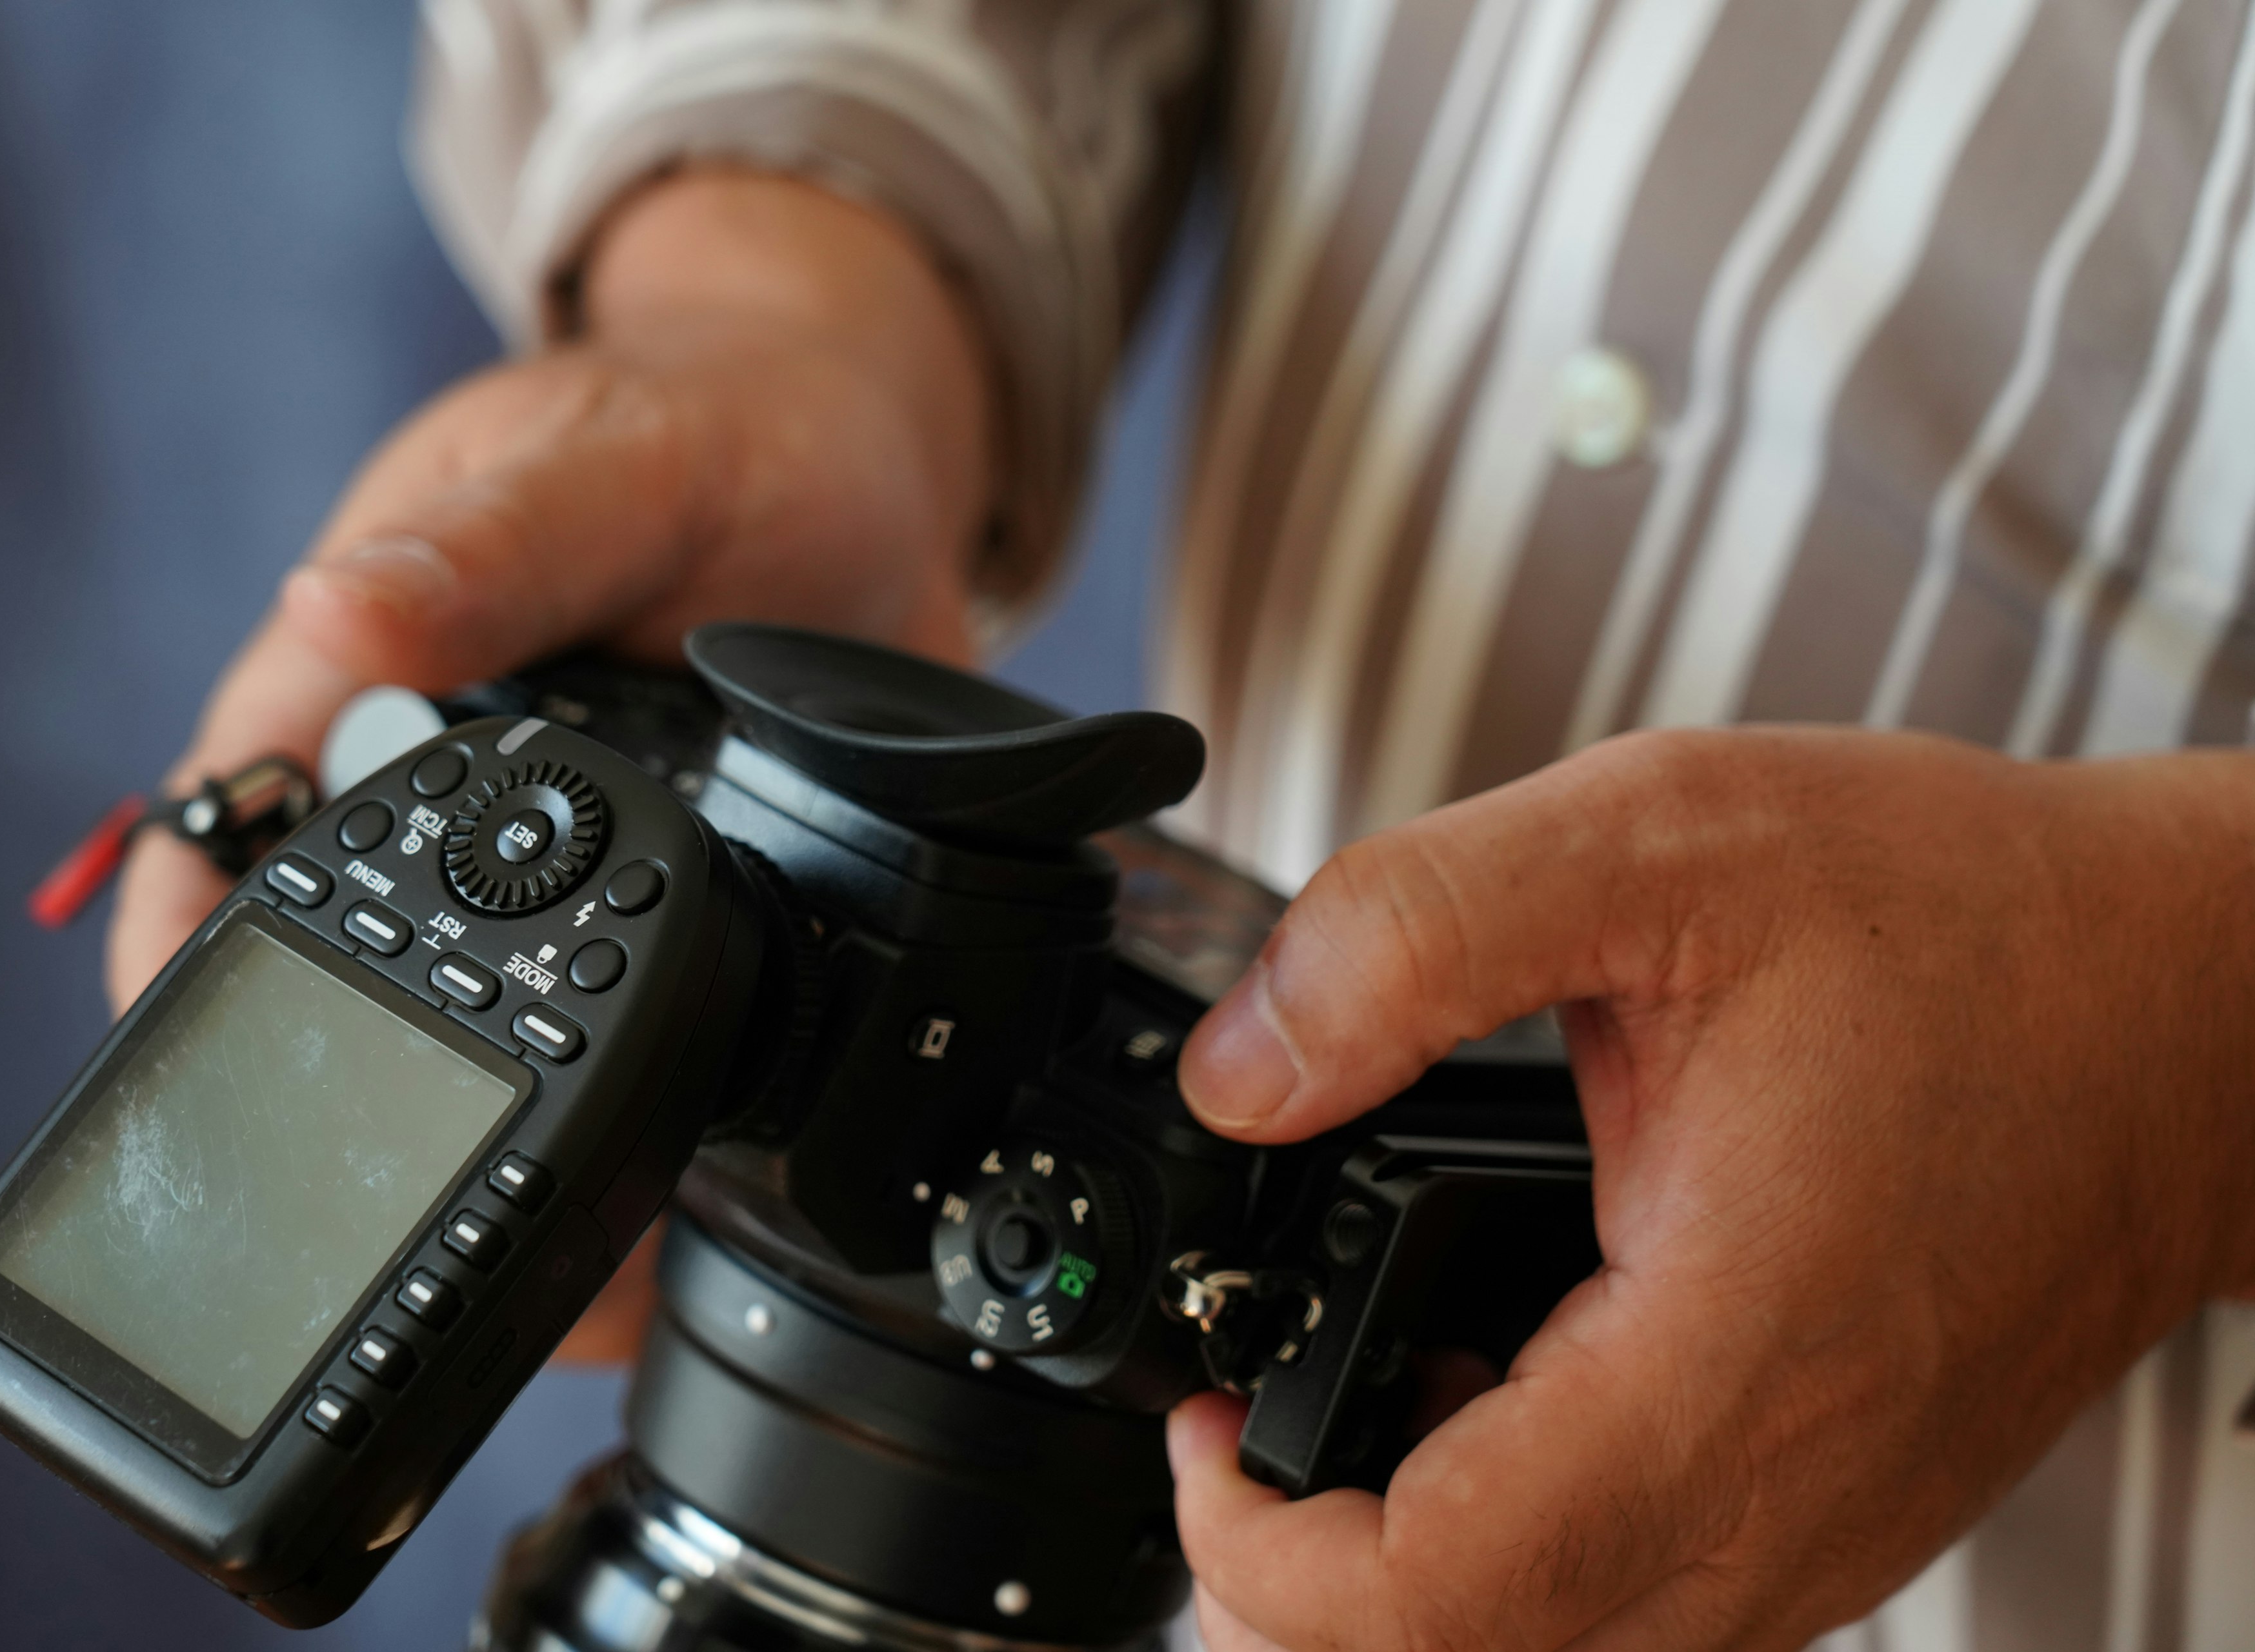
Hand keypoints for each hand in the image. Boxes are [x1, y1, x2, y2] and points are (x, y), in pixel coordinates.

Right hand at [106, 170, 991, 1363]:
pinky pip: (628, 1021)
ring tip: (589, 1263)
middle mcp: (441, 782)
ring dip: (521, 1130)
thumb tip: (334, 615)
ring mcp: (552, 853)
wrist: (868, 460)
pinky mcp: (666, 889)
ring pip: (485, 1019)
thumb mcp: (615, 465)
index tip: (185, 1065)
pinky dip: (647, 1109)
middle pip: (343, 961)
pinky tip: (684, 1196)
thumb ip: (494, 546)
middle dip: (369, 1098)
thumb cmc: (719, 422)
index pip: (219, 831)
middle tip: (444, 1220)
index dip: (177, 953)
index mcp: (367, 668)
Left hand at [1169, 728, 2254, 1649]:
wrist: (2183, 1003)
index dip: (1270, 1557)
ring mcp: (1826, 1530)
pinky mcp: (1840, 1512)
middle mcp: (1791, 1494)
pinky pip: (1642, 1608)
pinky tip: (1484, 1406)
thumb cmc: (1960, 920)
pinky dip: (1520, 1552)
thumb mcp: (1660, 837)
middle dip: (1308, 1589)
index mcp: (1733, 1354)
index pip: (1452, 1599)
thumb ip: (1417, 936)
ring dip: (1415, 1576)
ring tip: (1357, 1400)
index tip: (1206, 1428)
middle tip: (1250, 1422)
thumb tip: (1242, 1066)